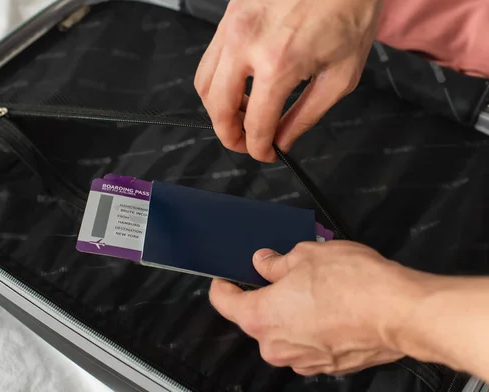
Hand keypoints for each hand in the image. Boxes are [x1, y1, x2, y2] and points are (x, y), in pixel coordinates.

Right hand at [195, 0, 385, 161]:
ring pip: (204, 83)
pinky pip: (210, 58)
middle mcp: (246, 43)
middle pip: (217, 108)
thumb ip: (306, 116)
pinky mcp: (229, 13)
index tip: (266, 154)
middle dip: (229, 135)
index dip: (259, 149)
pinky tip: (241, 85)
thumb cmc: (350, 11)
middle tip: (245, 142)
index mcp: (278, 63)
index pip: (255, 124)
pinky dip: (218, 81)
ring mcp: (232, 25)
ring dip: (218, 108)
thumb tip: (283, 141)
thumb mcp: (340, 76)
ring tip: (242, 114)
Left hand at [209, 241, 434, 375]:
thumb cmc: (352, 282)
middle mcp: (275, 346)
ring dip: (290, 313)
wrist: (399, 313)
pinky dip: (311, 327)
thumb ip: (276, 262)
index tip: (226, 277)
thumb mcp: (306, 255)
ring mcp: (302, 360)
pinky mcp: (327, 367)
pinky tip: (330, 308)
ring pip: (283, 332)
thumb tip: (263, 263)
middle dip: (265, 296)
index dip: (223, 286)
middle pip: (256, 318)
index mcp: (261, 317)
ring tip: (315, 289)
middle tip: (283, 274)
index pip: (224, 303)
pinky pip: (307, 343)